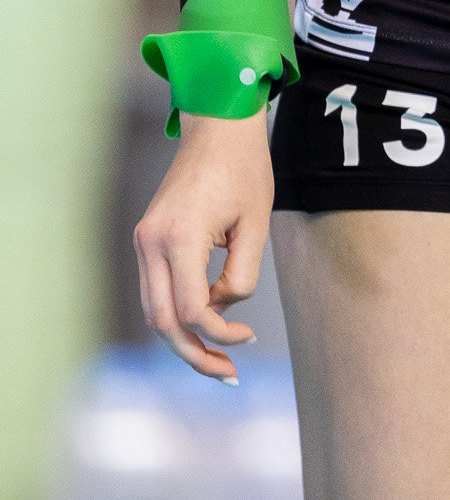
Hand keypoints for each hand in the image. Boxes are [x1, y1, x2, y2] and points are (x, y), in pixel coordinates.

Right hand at [132, 108, 274, 381]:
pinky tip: (206, 325)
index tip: (248, 338)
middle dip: (193, 355)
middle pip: (163, 322)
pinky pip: (157, 289)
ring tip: (217, 361)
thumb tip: (221, 312)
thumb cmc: (244, 168)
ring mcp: (144, 240)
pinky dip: (177, 313)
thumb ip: (241, 277)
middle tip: (227, 373)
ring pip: (154, 311)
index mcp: (180, 237)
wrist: (219, 126)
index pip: (192, 310)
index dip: (221, 335)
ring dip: (182, 340)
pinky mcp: (147, 238)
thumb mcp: (256, 224)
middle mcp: (151, 242)